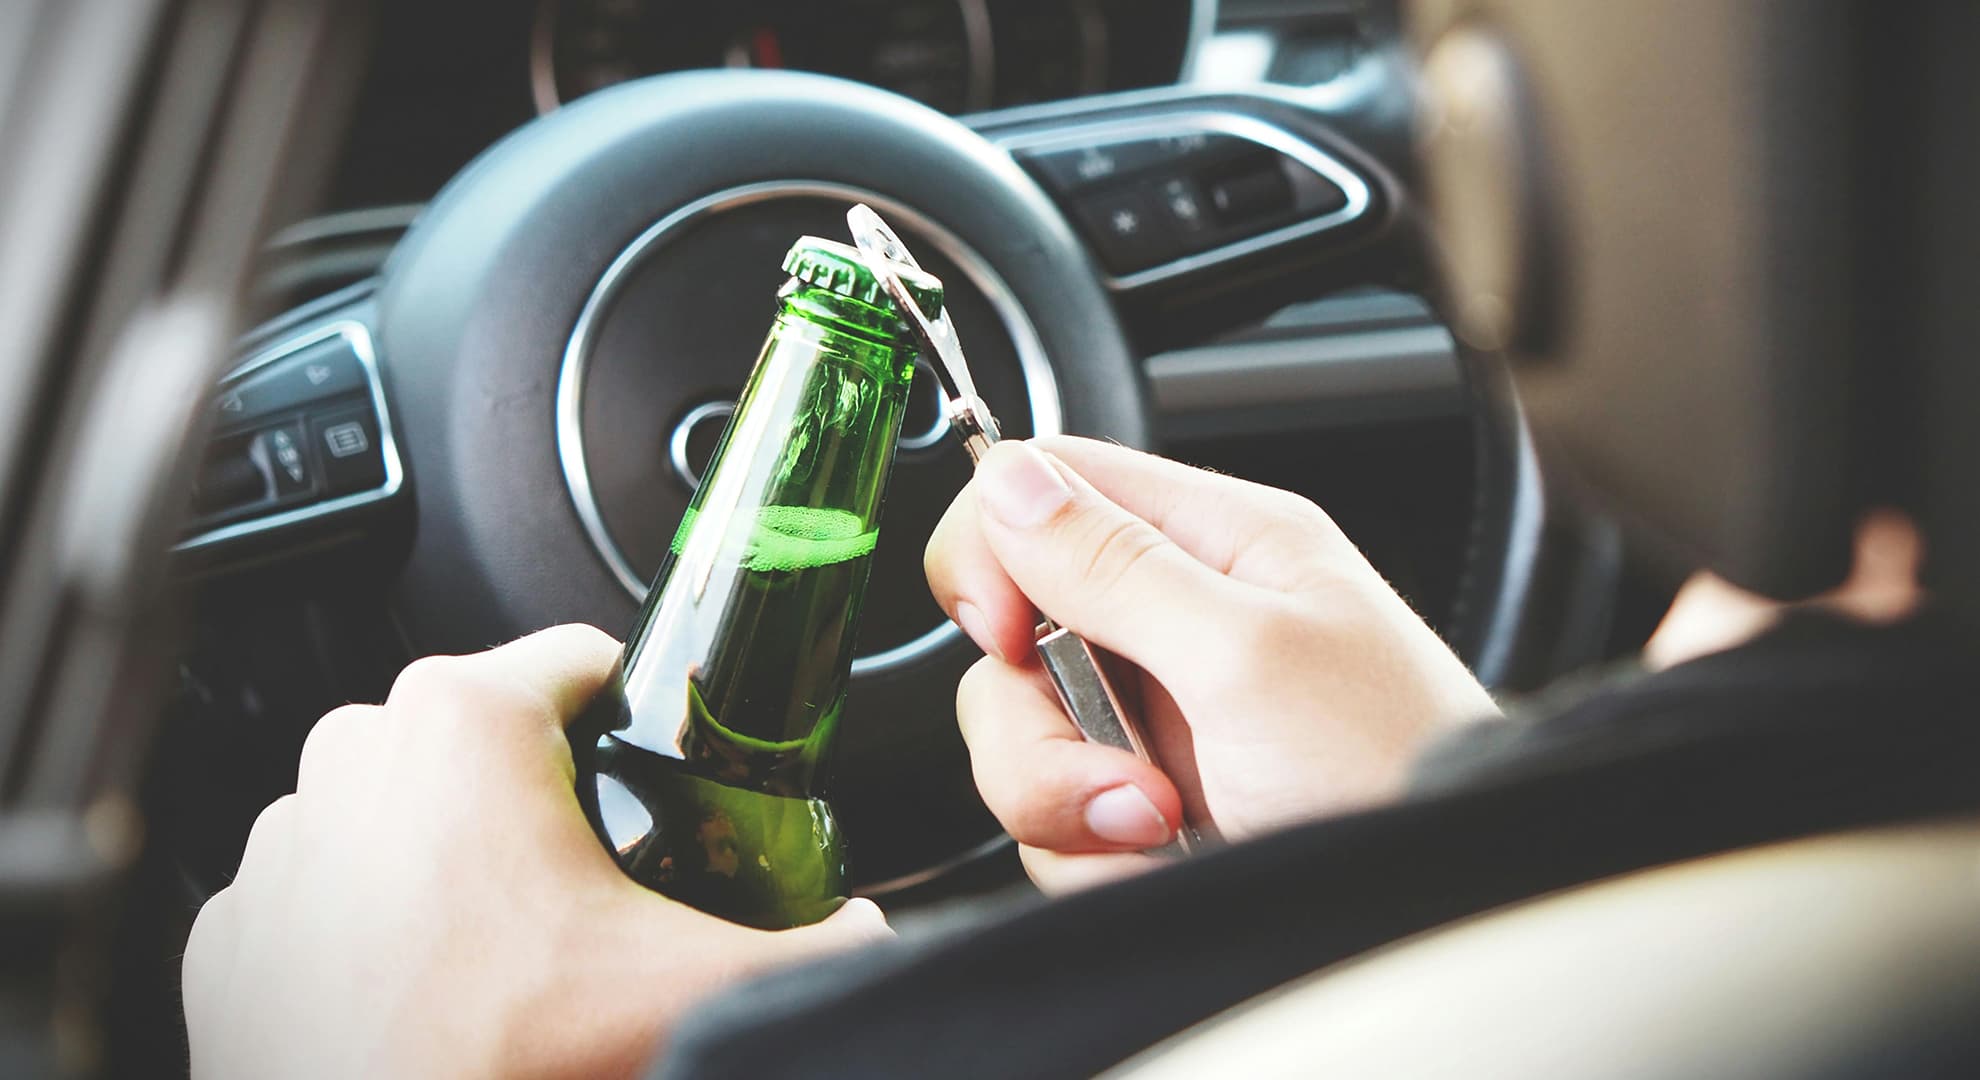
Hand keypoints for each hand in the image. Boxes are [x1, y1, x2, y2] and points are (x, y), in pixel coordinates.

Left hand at [183, 625, 888, 1079]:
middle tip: (593, 881)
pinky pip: (327, 884)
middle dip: (547, 791)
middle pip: (493, 734)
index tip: (657, 774)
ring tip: (506, 942)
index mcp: (465, 718)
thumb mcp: (692, 983)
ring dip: (453, 850)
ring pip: (402, 804)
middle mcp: (355, 748)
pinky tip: (424, 979)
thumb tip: (873, 936)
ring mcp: (281, 835)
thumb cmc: (496, 1059)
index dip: (641, 714)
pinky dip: (370, 918)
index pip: (585, 660)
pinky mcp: (233, 921)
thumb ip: (814, 944)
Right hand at [925, 437, 1498, 891]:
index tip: (1007, 635)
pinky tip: (1167, 860)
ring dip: (1068, 802)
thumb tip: (1008, 478)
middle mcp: (1178, 621)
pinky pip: (1052, 820)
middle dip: (1040, 724)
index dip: (995, 552)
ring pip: (1021, 737)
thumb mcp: (1249, 656)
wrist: (1436, 911)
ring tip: (1164, 826)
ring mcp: (1157, 718)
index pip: (1048, 485)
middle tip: (1125, 773)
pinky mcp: (1145, 806)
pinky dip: (1093, 855)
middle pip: (1013, 635)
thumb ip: (1117, 566)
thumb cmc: (1396, 770)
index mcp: (1219, 542)